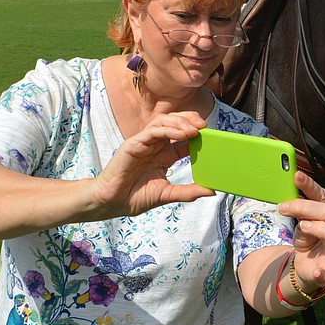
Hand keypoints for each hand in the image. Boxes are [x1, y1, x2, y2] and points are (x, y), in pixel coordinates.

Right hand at [91, 111, 214, 217]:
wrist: (112, 203)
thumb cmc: (135, 197)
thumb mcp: (168, 194)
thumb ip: (188, 192)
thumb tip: (211, 191)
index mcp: (164, 155)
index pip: (183, 137)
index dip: (197, 133)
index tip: (212, 136)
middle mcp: (155, 145)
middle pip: (174, 123)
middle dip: (190, 120)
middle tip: (205, 126)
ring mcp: (144, 143)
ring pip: (163, 122)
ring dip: (180, 122)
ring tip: (194, 129)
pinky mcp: (133, 144)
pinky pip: (152, 131)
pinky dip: (168, 130)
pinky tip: (180, 134)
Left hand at [277, 171, 324, 290]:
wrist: (309, 266)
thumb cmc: (310, 238)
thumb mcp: (303, 221)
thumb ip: (300, 211)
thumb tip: (288, 199)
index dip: (310, 186)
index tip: (296, 177)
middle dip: (306, 207)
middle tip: (285, 206)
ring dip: (320, 229)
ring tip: (303, 227)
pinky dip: (324, 273)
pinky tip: (316, 270)